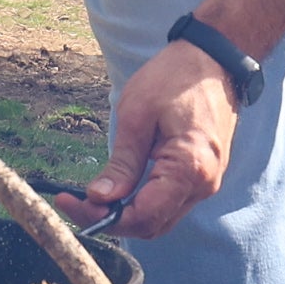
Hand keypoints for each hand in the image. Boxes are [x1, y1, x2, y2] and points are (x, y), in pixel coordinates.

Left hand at [60, 42, 237, 239]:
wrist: (214, 59)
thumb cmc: (176, 77)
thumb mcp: (137, 114)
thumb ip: (122, 163)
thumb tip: (99, 198)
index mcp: (189, 168)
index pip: (143, 216)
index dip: (103, 218)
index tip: (70, 203)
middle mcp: (203, 184)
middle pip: (152, 225)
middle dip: (112, 220)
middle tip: (76, 203)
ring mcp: (206, 182)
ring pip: (161, 218)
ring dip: (127, 214)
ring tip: (93, 198)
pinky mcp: (202, 176)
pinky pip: (170, 203)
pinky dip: (143, 203)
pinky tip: (120, 190)